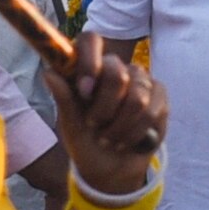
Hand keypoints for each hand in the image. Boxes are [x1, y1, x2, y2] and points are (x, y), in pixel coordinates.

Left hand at [50, 35, 165, 197]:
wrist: (109, 168)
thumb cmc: (85, 141)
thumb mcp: (70, 124)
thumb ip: (64, 98)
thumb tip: (49, 72)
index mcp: (88, 68)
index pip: (91, 41)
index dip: (90, 61)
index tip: (84, 91)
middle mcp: (115, 67)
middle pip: (116, 72)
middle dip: (104, 108)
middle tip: (93, 125)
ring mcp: (140, 79)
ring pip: (136, 97)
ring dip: (119, 126)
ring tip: (108, 139)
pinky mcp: (159, 95)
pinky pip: (151, 111)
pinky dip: (135, 133)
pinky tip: (126, 141)